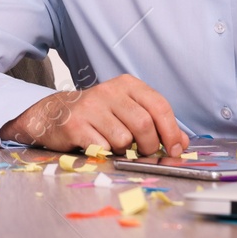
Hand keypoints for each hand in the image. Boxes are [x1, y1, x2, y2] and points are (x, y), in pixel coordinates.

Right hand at [0, 74, 187, 156]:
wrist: (54, 114)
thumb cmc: (97, 115)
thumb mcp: (127, 111)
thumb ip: (155, 124)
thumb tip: (182, 143)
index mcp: (127, 84)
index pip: (159, 106)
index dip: (171, 131)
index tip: (174, 149)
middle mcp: (110, 91)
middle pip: (144, 124)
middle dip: (148, 146)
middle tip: (143, 153)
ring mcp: (91, 106)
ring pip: (123, 139)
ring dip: (123, 150)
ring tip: (114, 145)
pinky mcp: (75, 124)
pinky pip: (102, 147)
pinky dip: (105, 153)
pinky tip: (98, 145)